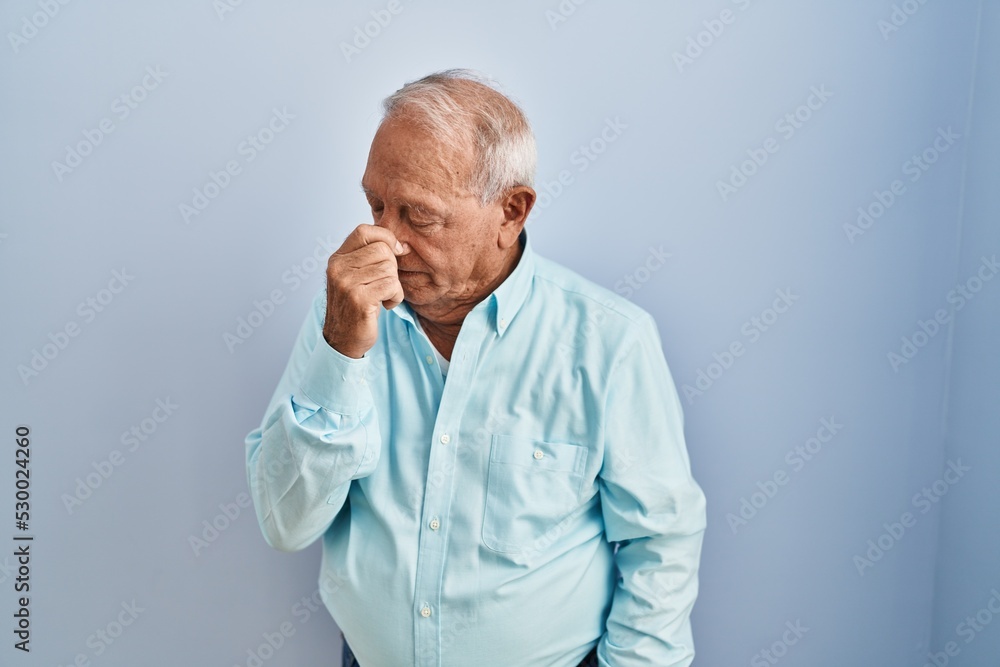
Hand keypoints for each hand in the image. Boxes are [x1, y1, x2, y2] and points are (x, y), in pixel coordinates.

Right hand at [322, 224, 408, 358]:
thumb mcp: (356, 277)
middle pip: (382, 250)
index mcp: (337, 259)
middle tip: (385, 284)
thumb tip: (402, 245)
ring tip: (384, 297)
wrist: (343, 340)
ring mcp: (346, 283)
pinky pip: (391, 285)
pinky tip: (386, 305)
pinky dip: (396, 296)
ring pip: (389, 268)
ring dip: (395, 286)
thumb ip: (371, 258)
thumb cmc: (356, 307)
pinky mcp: (359, 299)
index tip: (396, 252)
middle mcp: (338, 268)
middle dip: (392, 268)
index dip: (385, 237)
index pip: (364, 231)